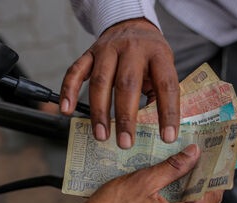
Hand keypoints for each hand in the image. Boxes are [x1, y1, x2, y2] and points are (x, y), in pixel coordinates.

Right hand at [60, 18, 179, 148]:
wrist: (132, 25)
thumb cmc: (150, 56)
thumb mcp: (164, 69)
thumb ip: (161, 94)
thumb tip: (156, 128)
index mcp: (158, 54)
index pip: (166, 85)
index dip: (168, 113)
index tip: (167, 138)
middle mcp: (132, 49)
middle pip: (127, 84)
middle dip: (125, 117)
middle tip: (125, 143)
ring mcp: (108, 49)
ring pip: (100, 81)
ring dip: (99, 112)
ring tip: (101, 135)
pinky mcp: (89, 52)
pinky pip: (75, 72)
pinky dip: (68, 91)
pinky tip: (68, 110)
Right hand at [69, 144, 222, 202]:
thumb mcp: (143, 181)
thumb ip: (173, 167)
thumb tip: (193, 154)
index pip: (212, 198)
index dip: (214, 175)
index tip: (215, 157)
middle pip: (201, 201)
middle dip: (199, 177)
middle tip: (197, 154)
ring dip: (185, 185)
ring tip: (182, 162)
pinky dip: (175, 195)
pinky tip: (168, 179)